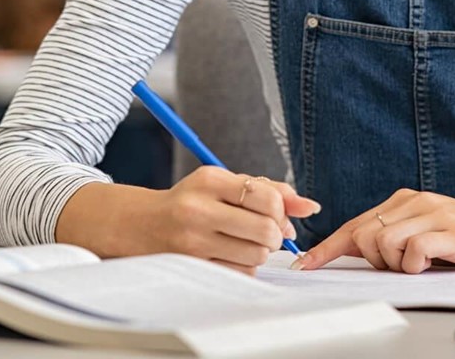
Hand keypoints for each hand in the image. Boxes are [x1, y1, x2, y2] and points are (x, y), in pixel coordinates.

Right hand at [151, 167, 319, 273]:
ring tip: (245, 241)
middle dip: (274, 233)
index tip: (274, 212)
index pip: (266, 198)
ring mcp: (194, 241)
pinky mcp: (194, 266)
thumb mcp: (224, 183)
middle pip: (266, 231)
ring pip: (257, 255)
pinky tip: (232, 254)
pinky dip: (246, 265)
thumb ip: (269, 190)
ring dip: (260, 251)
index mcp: (209, 180)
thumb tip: (310, 206)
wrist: (145, 224)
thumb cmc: (194, 200)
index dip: (280, 209)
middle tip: (264, 230)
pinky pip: (242, 273)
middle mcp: (199, 210)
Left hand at [295, 188, 454, 273]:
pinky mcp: (449, 231)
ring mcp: (431, 214)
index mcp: (402, 201)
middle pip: (362, 234)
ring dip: (396, 264)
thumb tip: (362, 256)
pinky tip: (432, 264)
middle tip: (400, 268)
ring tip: (422, 265)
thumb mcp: (427, 234)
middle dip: (370, 260)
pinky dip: (415, 264)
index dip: (327, 247)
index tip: (305, 264)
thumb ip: (397, 238)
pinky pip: (412, 250)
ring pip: (382, 243)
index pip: (355, 224)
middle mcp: (412, 202)